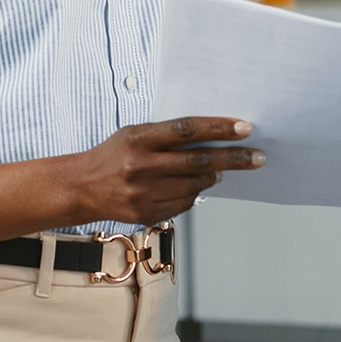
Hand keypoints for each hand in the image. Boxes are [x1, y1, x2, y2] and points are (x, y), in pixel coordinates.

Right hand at [70, 116, 263, 225]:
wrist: (82, 187)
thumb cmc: (113, 155)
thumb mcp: (134, 134)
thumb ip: (167, 136)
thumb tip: (212, 140)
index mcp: (138, 139)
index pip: (186, 130)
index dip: (219, 128)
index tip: (245, 128)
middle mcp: (141, 166)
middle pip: (198, 162)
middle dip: (234, 159)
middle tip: (258, 157)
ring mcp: (144, 193)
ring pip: (195, 185)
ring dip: (213, 176)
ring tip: (220, 170)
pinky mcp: (146, 213)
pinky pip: (184, 203)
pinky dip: (195, 193)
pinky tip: (193, 186)